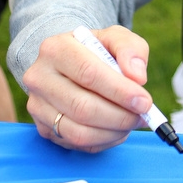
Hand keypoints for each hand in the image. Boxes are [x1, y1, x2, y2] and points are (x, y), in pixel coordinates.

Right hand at [23, 26, 153, 151]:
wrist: (70, 63)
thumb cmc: (96, 50)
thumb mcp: (116, 38)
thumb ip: (131, 49)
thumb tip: (137, 76)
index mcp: (55, 49)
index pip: (88, 73)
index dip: (120, 91)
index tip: (144, 101)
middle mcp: (39, 77)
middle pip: (82, 107)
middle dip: (120, 116)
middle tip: (143, 115)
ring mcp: (37, 106)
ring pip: (78, 131)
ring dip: (113, 132)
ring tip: (132, 122)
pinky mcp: (43, 128)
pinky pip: (77, 144)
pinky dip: (103, 141)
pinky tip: (116, 129)